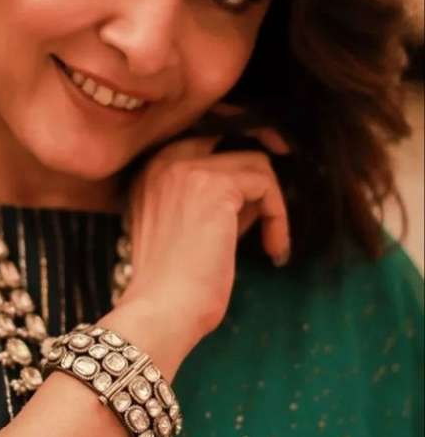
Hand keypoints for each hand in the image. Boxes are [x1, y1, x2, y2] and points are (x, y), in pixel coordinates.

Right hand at [118, 115, 290, 355]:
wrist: (162, 311)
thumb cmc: (174, 284)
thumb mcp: (189, 228)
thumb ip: (216, 199)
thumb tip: (258, 185)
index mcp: (150, 169)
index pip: (201, 130)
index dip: (238, 136)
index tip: (267, 156)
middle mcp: (163, 158)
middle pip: (227, 125)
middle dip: (264, 135)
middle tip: (287, 155)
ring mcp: (186, 166)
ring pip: (255, 163)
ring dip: (272, 204)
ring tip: (271, 242)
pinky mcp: (213, 183)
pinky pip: (265, 183)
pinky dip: (277, 216)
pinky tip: (273, 248)